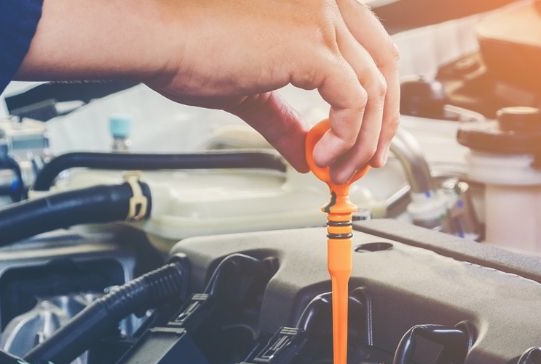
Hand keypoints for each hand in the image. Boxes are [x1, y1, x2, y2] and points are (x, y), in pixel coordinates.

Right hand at [19, 0, 399, 182]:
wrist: (156, 37)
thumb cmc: (186, 46)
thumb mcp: (250, 89)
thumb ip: (285, 120)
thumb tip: (305, 153)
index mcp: (316, 1)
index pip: (372, 49)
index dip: (377, 99)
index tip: (368, 138)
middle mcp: (326, 1)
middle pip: (385, 66)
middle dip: (381, 123)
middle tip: (367, 162)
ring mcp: (322, 19)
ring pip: (373, 90)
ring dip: (362, 141)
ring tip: (337, 170)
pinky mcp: (312, 45)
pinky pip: (353, 102)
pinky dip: (346, 136)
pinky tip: (323, 156)